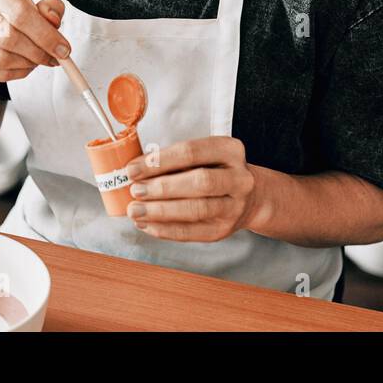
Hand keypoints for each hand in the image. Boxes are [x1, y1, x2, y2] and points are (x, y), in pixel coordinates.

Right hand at [0, 0, 68, 83]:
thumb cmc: (10, 19)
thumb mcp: (33, 8)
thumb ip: (49, 9)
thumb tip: (53, 19)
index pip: (19, 11)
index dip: (45, 33)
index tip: (64, 49)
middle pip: (8, 35)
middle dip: (38, 50)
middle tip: (55, 58)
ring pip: (0, 57)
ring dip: (27, 63)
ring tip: (39, 60)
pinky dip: (16, 73)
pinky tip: (24, 66)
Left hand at [123, 137, 261, 241]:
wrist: (249, 198)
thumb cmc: (215, 171)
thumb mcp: (203, 156)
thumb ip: (173, 161)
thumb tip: (135, 171)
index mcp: (230, 150)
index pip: (191, 152)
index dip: (159, 161)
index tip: (133, 169)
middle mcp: (239, 178)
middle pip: (199, 182)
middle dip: (162, 187)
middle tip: (135, 190)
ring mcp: (234, 206)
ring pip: (196, 209)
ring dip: (160, 211)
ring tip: (136, 211)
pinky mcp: (224, 230)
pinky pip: (192, 232)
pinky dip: (165, 230)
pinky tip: (147, 224)